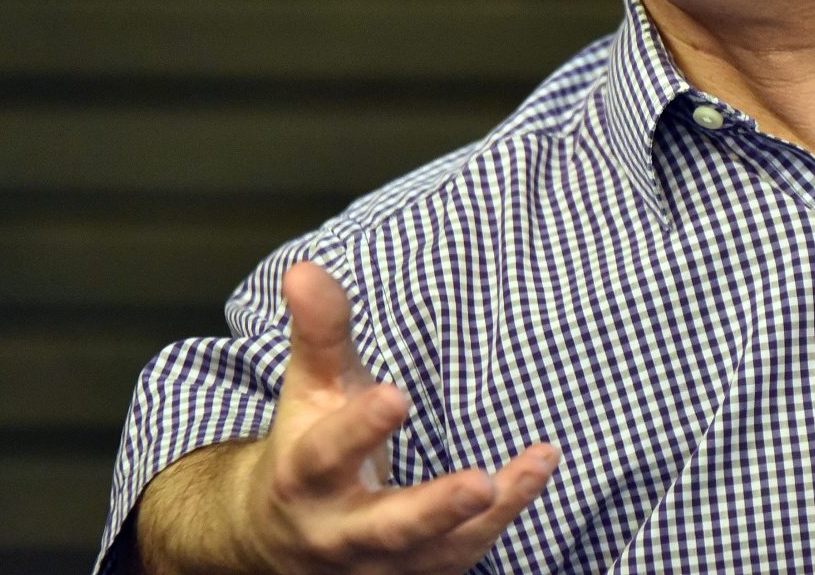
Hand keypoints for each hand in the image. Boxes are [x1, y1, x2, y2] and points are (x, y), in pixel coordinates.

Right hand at [238, 261, 558, 573]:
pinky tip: (535, 474)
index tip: (396, 394)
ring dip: (491, 517)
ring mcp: (379, 565)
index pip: (327, 456)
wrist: (279, 537)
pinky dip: (501, 522)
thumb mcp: (310, 387)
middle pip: (389, 528)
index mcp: (304, 478)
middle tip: (479, 484)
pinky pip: (460, 558)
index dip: (359, 428)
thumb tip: (304, 269)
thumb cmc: (307, 442)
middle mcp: (339, 532)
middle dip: (435, 509)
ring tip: (535, 465)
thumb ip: (319, 332)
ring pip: (437, 552)